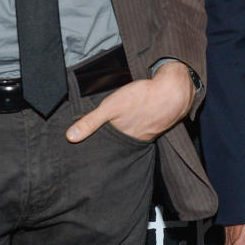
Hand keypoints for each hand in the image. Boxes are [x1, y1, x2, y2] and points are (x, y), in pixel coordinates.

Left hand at [65, 60, 194, 143]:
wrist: (173, 91)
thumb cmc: (142, 98)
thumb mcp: (110, 107)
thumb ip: (90, 122)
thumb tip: (70, 137)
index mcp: (123, 138)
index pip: (107, 148)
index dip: (98, 149)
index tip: (88, 153)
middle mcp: (136, 139)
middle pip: (120, 143)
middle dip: (111, 143)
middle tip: (100, 143)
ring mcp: (148, 131)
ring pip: (133, 135)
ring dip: (126, 132)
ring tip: (118, 129)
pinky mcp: (157, 122)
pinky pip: (144, 127)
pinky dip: (138, 124)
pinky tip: (137, 116)